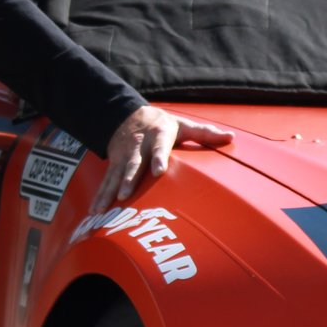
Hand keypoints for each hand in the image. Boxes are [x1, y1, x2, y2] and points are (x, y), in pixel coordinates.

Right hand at [98, 105, 236, 205]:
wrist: (127, 115)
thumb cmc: (162, 125)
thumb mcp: (182, 125)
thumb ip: (205, 133)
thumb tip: (231, 137)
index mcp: (157, 136)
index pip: (159, 147)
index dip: (158, 158)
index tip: (159, 170)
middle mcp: (138, 147)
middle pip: (133, 163)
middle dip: (129, 179)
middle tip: (125, 194)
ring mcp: (123, 156)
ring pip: (116, 175)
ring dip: (109, 191)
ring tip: (105, 207)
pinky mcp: (113, 164)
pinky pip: (105, 181)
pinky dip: (99, 195)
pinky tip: (95, 211)